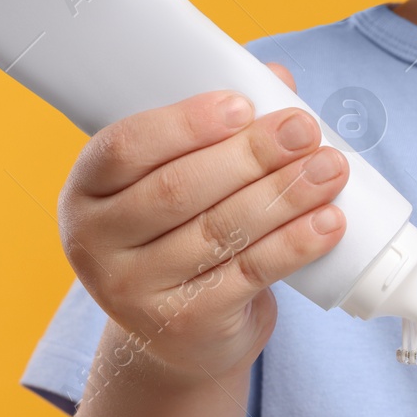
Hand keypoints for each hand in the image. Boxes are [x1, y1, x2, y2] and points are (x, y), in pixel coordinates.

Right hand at [57, 63, 349, 383]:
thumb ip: (218, 130)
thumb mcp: (181, 184)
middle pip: (179, 189)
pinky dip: (294, 245)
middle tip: (304, 130)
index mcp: (86, 191)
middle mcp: (96, 243)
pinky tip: (329, 222)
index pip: (126, 148)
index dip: (185, 124)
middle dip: (250, 155)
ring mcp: (136, 290)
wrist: (178, 338)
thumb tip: (277, 78)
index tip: (243, 105)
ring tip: (330, 168)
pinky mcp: (186, 323)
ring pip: (220, 231)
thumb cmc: (179, 237)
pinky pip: (249, 274)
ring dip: (283, 195)